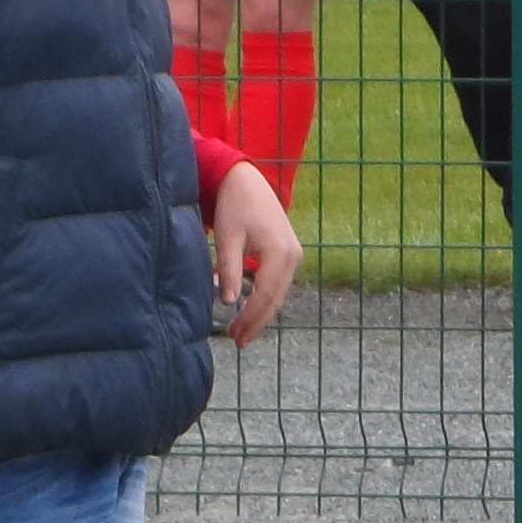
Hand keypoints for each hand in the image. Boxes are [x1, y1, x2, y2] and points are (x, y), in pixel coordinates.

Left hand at [211, 164, 302, 343]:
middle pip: (276, 298)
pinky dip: (265, 298)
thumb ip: (229, 270)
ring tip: (241, 331)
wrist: (245, 180)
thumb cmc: (234, 206)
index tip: (235, 335)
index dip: (250, 318)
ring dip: (261, 312)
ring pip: (278, 293)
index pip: (265, 295)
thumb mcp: (227, 238)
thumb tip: (229, 303)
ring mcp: (294, 253)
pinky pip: (278, 282)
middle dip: (257, 322)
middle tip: (238, 341)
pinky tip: (249, 309)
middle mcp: (293, 255)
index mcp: (279, 252)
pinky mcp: (288, 252)